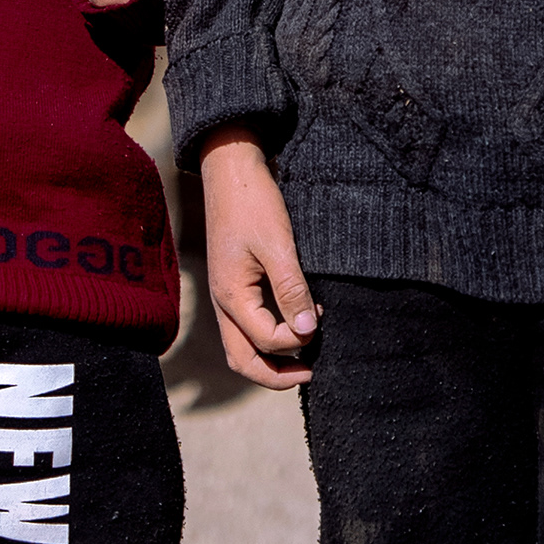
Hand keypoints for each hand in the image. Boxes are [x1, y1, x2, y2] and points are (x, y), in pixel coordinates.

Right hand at [199, 128, 317, 388]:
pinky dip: (267, 335)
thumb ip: (291, 290)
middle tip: (310, 373)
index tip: (319, 323)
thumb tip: (307, 333)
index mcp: (230, 296)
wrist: (231, 168)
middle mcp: (223, 302)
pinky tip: (294, 321)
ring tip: (304, 355)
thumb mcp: (278, 245)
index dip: (295, 342)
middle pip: (242, 359)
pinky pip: (246, 324)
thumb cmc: (252, 202)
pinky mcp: (234, 282)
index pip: (265, 340)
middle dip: (275, 375)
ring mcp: (226, 293)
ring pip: (242, 345)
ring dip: (271, 357)